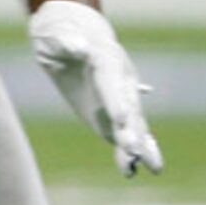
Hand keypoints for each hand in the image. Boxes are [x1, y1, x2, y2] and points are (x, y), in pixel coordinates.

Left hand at [30, 0, 163, 176]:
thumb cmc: (58, 34)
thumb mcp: (55, 34)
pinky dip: (130, 152)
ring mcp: (120, 100)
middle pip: (128, 107)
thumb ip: (65, 40)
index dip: (115, 99)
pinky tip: (136, 170)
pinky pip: (124, 135)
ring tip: (150, 167)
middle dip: (132, 128)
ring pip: (133, 125)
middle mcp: (120, 82)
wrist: (68, 37)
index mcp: (107, 60)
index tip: (119, 118)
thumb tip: (77, 46)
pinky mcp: (112, 116)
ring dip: (139, 145)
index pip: (112, 82)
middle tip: (133, 149)